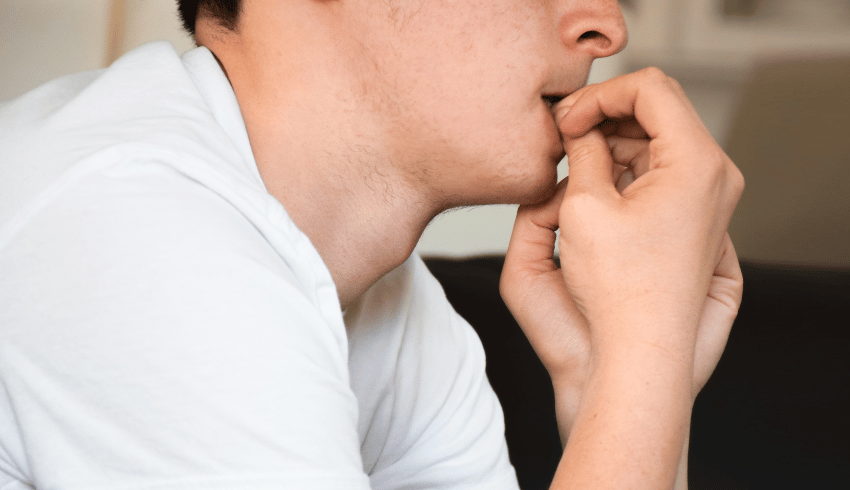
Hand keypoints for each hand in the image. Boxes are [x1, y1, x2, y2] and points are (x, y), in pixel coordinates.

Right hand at [500, 69, 743, 435]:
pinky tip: (595, 189)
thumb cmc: (617, 293)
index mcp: (696, 162)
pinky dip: (627, 172)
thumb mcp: (585, 207)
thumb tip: (579, 126)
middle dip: (606, 116)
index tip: (565, 119)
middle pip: (658, 113)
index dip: (598, 94)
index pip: (649, 88)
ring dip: (614, 144)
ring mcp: (711, 200)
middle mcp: (716, 177)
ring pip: (658, 144)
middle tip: (564, 135)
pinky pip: (661, 176)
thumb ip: (584, 151)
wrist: (642, 355)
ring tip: (574, 166)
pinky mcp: (698, 221)